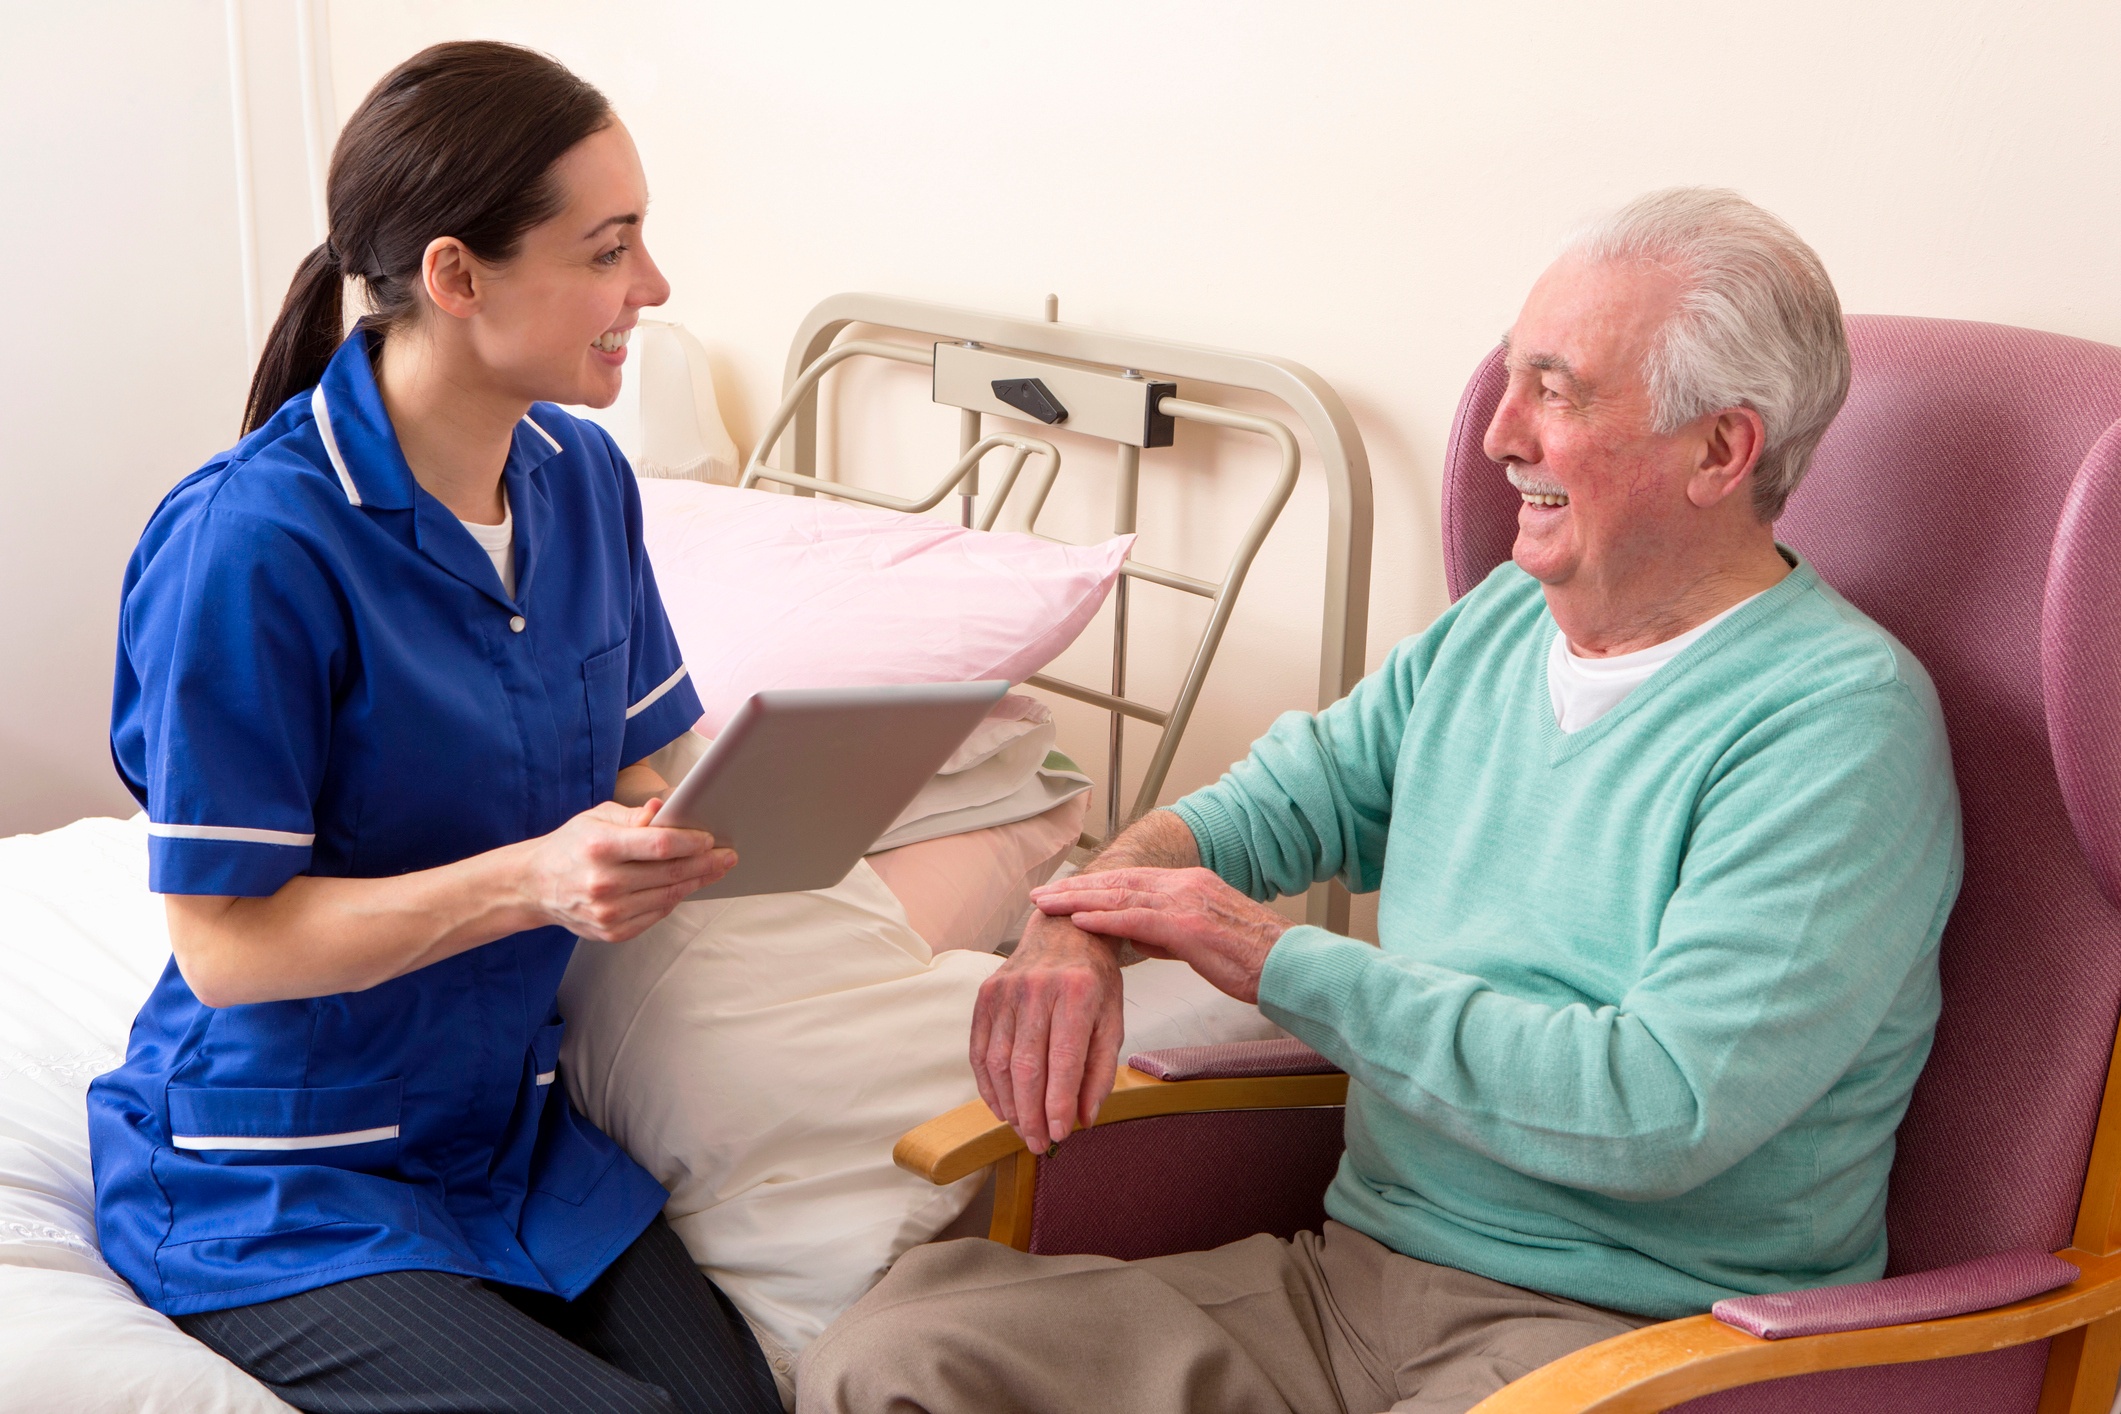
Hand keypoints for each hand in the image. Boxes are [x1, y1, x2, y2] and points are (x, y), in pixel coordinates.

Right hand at [523, 798, 734, 941]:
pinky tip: (686, 886)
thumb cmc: (571, 846)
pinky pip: (656, 914)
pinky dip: (674, 899)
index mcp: (600, 848)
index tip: (710, 839)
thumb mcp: (596, 818)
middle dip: (705, 863)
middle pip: (670, 874)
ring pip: (668, 897)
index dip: (691, 842)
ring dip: (697, 883)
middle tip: (727, 856)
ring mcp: (608, 912)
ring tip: (714, 870)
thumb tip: (667, 808)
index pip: (660, 846)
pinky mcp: (612, 932)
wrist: (534, 886)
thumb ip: (634, 817)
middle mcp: (604, 883)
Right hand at [969, 908, 1124, 1155]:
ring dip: (1009, 1104)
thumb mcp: (1112, 1021)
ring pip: (998, 1062)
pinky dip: (988, 1085)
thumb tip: (1083, 1118)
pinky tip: (1001, 1106)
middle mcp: (1037, 988)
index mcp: (1076, 993)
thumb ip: (1100, 1071)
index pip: (1063, 1061)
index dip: (1058, 1105)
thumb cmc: (1094, 980)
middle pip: (1026, 1066)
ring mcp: (1005, 990)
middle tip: (1037, 1144)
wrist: (1064, 930)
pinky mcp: (985, 995)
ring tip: (1022, 1129)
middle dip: (1031, 1114)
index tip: (1060, 1135)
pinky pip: (979, 1050)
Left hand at [1030, 867, 1289, 1004]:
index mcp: (1190, 885)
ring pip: (1120, 895)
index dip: (1093, 886)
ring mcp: (1186, 901)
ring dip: (1078, 900)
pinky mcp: (1189, 925)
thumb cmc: (1254, 960)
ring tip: (1047, 905)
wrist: (1290, 964)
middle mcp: (1185, 885)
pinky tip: (1079, 921)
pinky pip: (1136, 919)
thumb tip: (1141, 938)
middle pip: (1118, 882)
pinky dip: (1104, 918)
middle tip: (1042, 894)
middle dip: (1076, 887)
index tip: (1065, 892)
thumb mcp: (1205, 940)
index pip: (1130, 881)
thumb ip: (1170, 934)